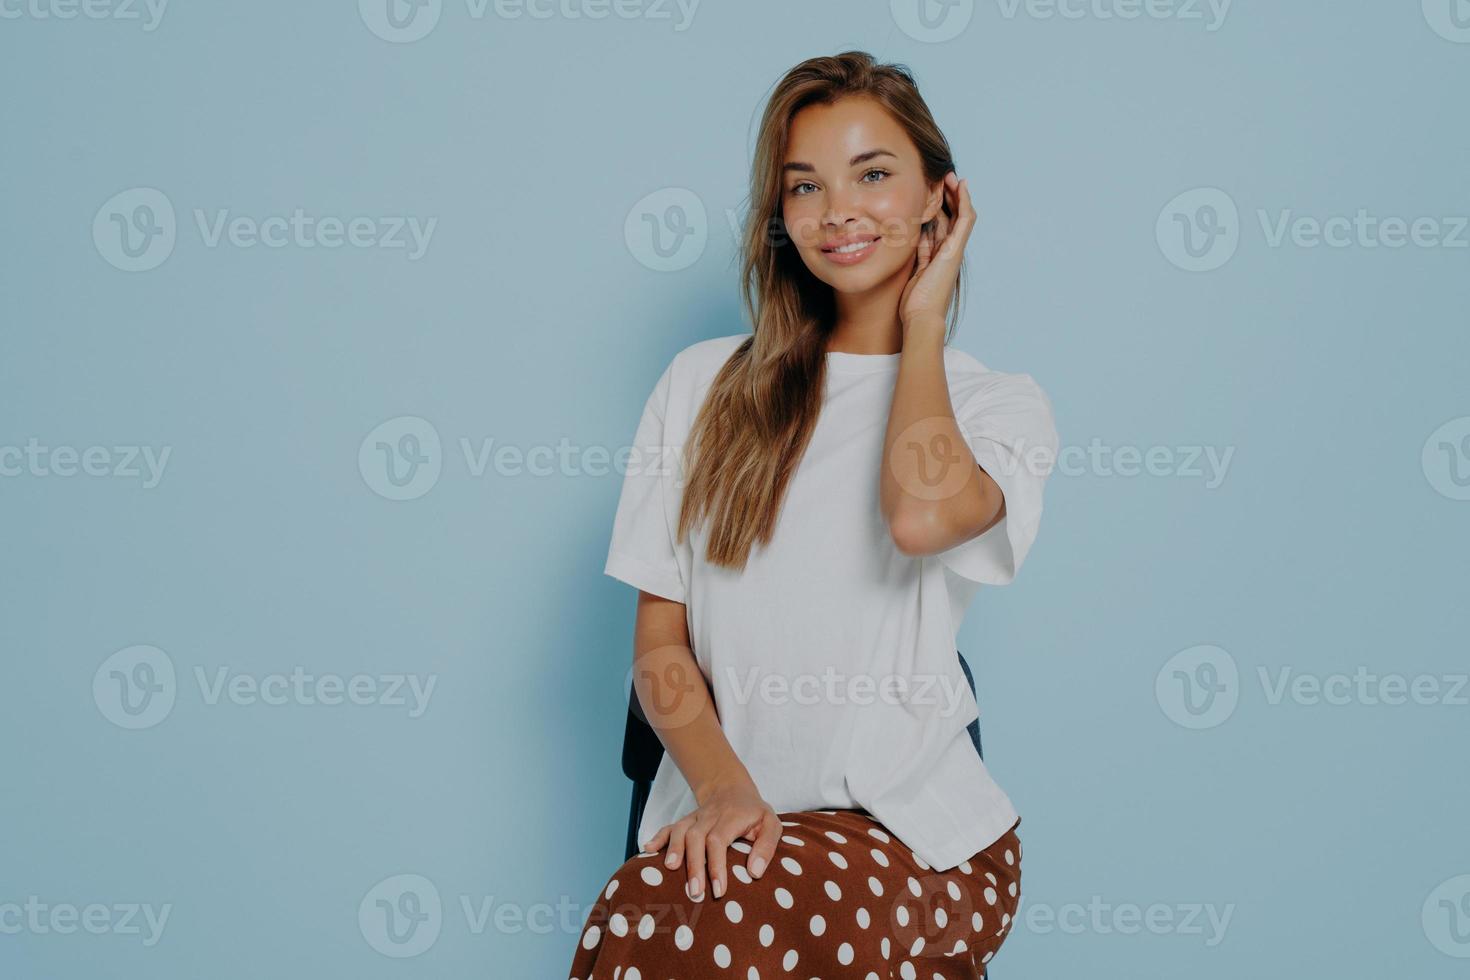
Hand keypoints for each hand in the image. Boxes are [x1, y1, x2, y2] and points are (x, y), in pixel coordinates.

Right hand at [640, 777, 781, 902]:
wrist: (732, 789)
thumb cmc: (754, 813)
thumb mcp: (771, 824)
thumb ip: (767, 846)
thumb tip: (754, 872)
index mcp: (731, 817)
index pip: (719, 840)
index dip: (716, 865)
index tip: (718, 891)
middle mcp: (709, 816)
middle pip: (696, 837)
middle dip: (694, 865)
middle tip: (695, 893)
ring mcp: (695, 817)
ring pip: (680, 830)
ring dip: (674, 850)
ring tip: (670, 871)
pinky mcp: (685, 820)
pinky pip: (669, 827)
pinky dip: (658, 838)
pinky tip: (648, 850)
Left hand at [899, 171, 975, 337]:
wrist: (921, 317)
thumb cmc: (913, 303)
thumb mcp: (908, 272)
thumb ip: (910, 256)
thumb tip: (901, 239)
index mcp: (936, 257)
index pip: (938, 227)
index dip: (936, 210)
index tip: (928, 194)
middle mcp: (948, 252)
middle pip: (951, 218)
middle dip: (947, 198)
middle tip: (941, 178)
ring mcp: (955, 250)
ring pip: (960, 215)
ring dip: (957, 194)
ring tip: (951, 177)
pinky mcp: (957, 249)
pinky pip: (965, 219)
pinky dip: (964, 201)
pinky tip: (960, 185)